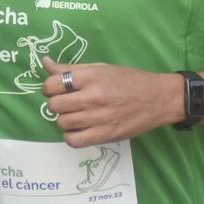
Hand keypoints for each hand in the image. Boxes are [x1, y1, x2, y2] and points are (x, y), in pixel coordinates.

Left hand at [39, 56, 180, 146]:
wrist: (158, 99)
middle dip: (57, 103)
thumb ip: (72, 69)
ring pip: (62, 122)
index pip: (53, 83)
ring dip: (65, 119)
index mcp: (91, 77)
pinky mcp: (104, 135)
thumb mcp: (101, 68)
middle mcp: (93, 97)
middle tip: (68, 103)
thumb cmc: (129, 81)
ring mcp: (98, 118)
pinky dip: (71, 136)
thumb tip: (45, 63)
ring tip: (77, 116)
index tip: (57, 89)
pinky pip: (73, 140)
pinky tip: (80, 129)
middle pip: (55, 105)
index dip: (50, 87)